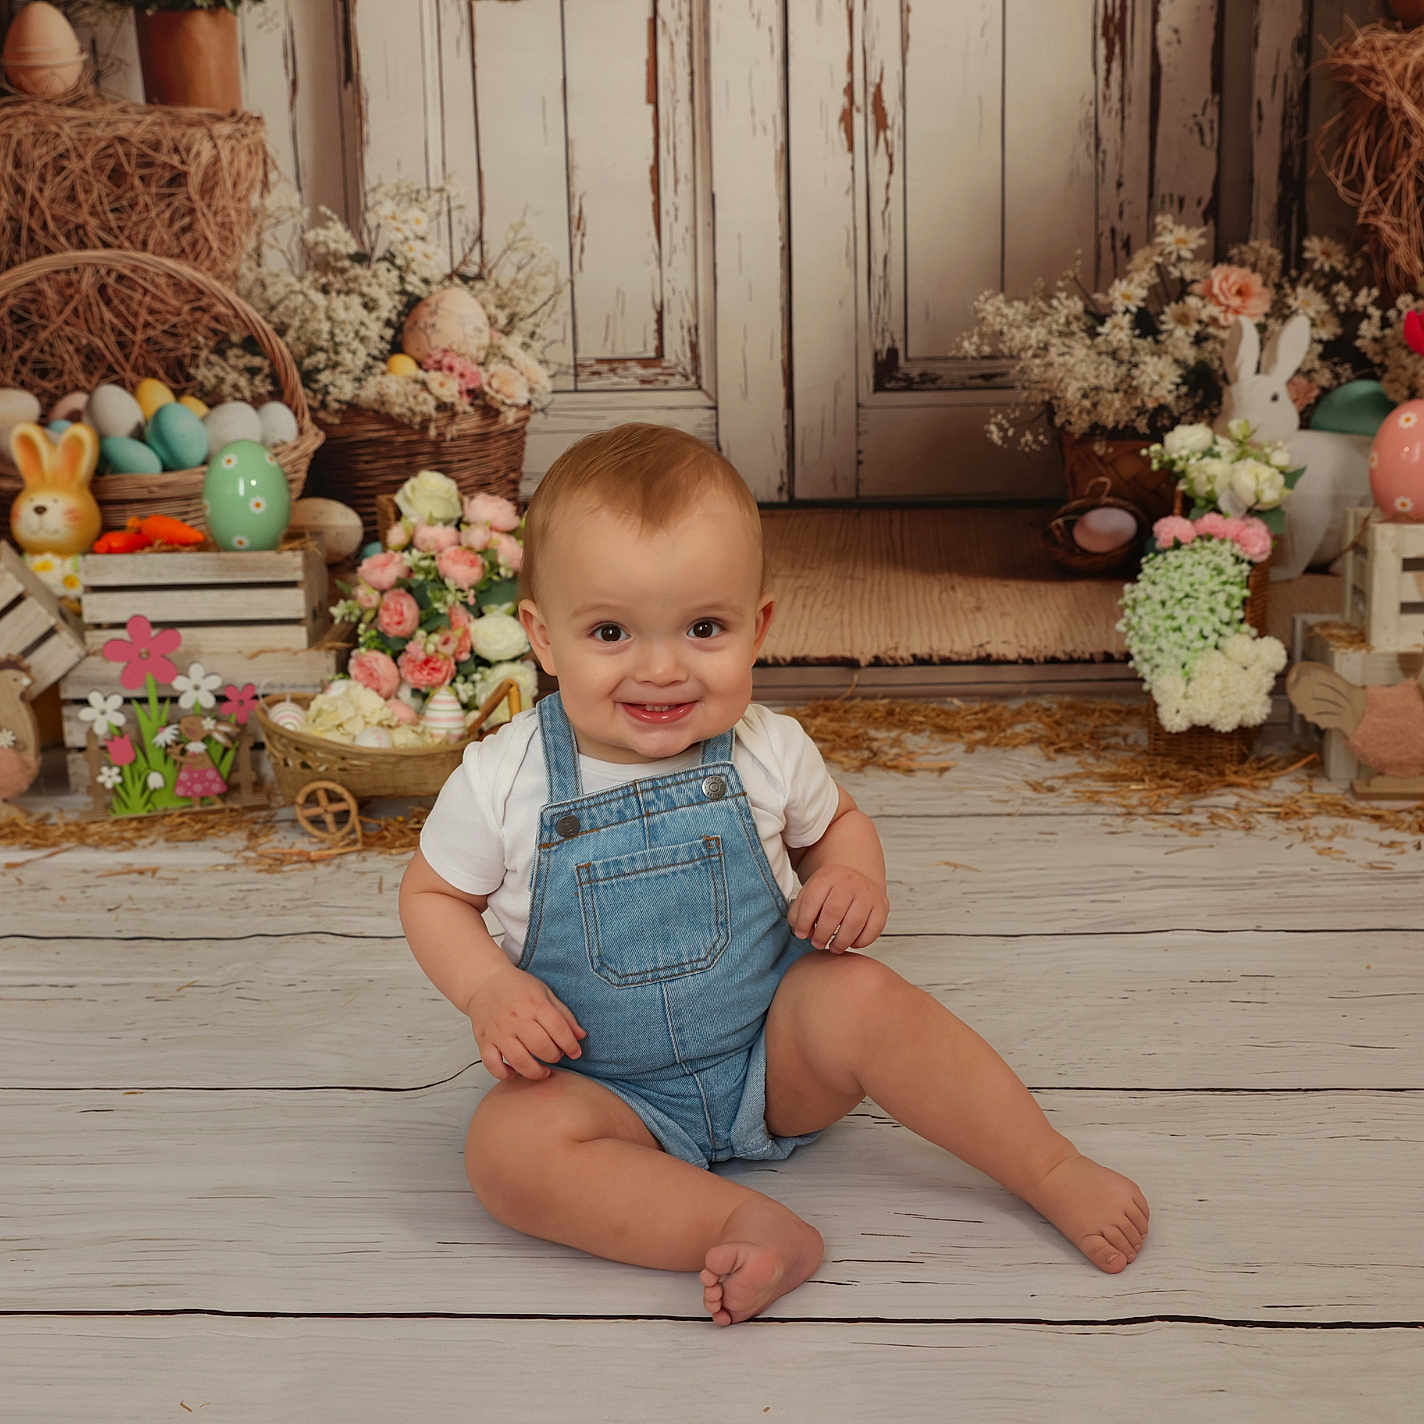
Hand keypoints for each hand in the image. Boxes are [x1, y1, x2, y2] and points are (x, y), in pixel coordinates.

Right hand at [464, 964, 586, 1080]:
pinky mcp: (484, 1041)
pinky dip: (505, 1074)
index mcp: (534, 1004)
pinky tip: (515, 1072)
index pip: (558, 1029)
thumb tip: (581, 1036)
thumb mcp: (545, 993)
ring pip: (519, 1060)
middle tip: (556, 1056)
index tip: (576, 1053)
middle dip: (554, 1057)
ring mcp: (499, 1031)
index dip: (571, 1045)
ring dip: (535, 1072)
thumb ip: (564, 1015)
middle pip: (541, 1047)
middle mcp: (516, 1019)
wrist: (484, 982)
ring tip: (543, 1072)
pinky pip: (493, 1065)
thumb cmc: (517, 987)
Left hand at [787, 864, 888, 950]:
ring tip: (833, 947)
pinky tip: (851, 942)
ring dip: (841, 942)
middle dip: (822, 934)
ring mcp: (867, 894)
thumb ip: (799, 912)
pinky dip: (861, 942)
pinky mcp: (882, 906)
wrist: (857, 876)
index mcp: (827, 877)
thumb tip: (801, 932)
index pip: (812, 900)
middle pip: (833, 913)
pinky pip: (873, 929)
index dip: (804, 922)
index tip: (801, 934)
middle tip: (817, 943)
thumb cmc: (830, 890)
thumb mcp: (810, 892)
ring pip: (854, 923)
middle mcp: (849, 883)